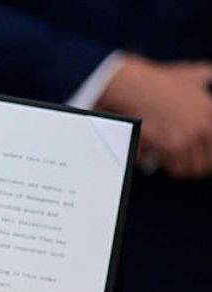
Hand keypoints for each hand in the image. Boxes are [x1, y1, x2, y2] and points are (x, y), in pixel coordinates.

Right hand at [98, 54, 211, 179]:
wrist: (136, 88)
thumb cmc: (157, 81)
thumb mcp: (189, 74)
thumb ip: (203, 75)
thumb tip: (207, 73)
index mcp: (210, 112)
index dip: (209, 155)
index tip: (204, 156)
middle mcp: (202, 127)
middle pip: (207, 161)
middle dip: (197, 166)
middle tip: (188, 164)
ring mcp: (187, 139)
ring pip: (191, 168)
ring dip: (182, 169)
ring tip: (174, 165)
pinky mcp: (169, 148)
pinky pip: (174, 168)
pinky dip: (168, 168)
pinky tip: (164, 163)